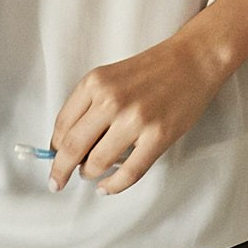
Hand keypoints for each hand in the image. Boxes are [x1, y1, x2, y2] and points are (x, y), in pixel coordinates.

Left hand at [48, 34, 224, 194]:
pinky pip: (128, 173)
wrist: (192, 60)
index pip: (62, 125)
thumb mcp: (110, 76)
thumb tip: (70, 144)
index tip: (54, 159)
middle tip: (57, 182)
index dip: (54, 149)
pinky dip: (113, 186)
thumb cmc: (152, 69)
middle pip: (73, 148)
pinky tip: (107, 187)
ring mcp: (135, 120)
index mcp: (95, 83)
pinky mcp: (157, 136)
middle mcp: (111, 100)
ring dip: (89, 174)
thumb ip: (89, 105)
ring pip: (98, 163)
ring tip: (91, 174)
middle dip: (61, 170)